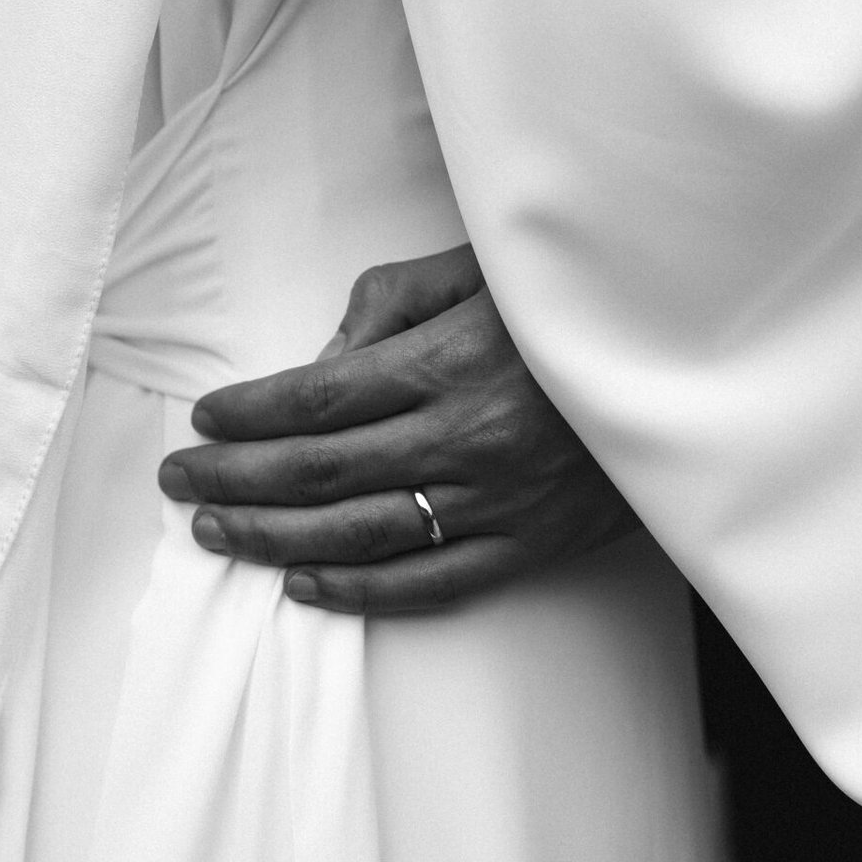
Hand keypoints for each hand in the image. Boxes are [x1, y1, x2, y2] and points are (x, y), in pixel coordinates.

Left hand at [158, 243, 637, 612]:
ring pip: (359, 535)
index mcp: (449, 363)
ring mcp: (497, 502)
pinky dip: (359, 591)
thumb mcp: (480, 270)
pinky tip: (303, 583)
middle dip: (236, 478)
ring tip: (217, 531)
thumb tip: (321, 357)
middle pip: (320, 472)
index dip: (249, 414)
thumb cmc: (569, 304)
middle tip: (180, 480)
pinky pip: (430, 581)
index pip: (318, 400)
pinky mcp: (531, 544)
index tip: (204, 419)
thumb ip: (391, 302)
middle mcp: (465, 439)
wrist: (681, 366)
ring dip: (274, 537)